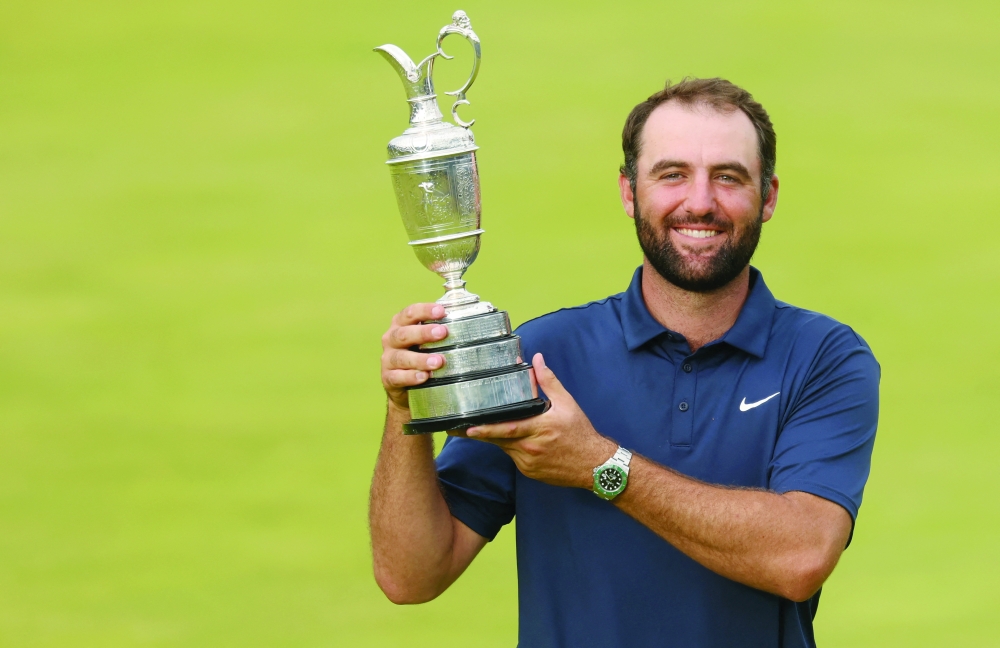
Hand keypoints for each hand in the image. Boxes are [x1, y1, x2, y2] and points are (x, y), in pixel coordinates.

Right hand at [381, 303, 449, 410]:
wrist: (404, 386)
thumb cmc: (420, 354)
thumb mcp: (427, 340)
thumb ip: (441, 329)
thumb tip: (473, 320)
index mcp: (401, 324)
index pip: (410, 313)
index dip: (425, 310)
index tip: (442, 311)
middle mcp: (391, 339)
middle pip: (403, 334)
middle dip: (423, 333)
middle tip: (442, 333)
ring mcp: (388, 359)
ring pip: (401, 357)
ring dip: (420, 359)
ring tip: (438, 361)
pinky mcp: (388, 378)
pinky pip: (397, 377)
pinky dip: (411, 377)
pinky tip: (424, 377)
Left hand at [453, 353, 617, 488]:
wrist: (595, 465)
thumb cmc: (581, 433)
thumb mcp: (567, 404)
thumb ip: (549, 381)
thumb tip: (537, 360)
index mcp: (539, 429)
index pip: (506, 429)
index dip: (485, 429)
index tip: (468, 428)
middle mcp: (530, 448)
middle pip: (498, 440)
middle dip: (479, 434)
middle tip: (458, 429)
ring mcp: (528, 463)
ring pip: (505, 448)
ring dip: (496, 439)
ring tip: (481, 429)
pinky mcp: (529, 472)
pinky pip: (513, 457)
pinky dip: (510, 448)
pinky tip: (512, 440)